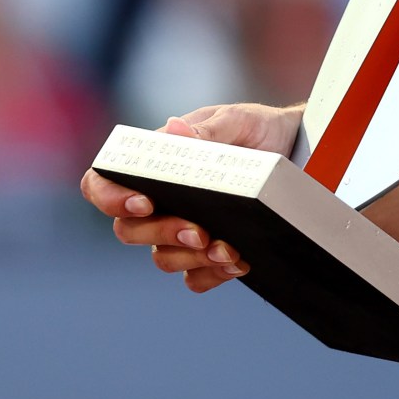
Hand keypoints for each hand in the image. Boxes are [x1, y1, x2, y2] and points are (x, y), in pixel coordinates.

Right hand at [78, 103, 299, 292]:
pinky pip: (194, 277)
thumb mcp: (236, 120)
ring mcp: (181, 230)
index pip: (103, 185)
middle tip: (197, 231)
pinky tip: (239, 263)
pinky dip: (212, 274)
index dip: (110, 198)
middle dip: (161, 233)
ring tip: (227, 249)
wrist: (296, 152)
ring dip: (190, 258)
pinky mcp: (208, 254)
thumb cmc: (256, 129)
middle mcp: (159, 202)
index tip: (142, 203)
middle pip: (128, 230)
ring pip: (162, 258)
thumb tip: (175, 131)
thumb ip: (207, 128)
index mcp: (151, 165)